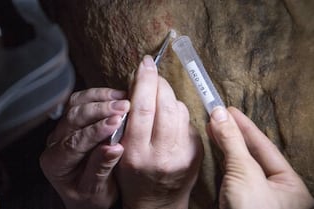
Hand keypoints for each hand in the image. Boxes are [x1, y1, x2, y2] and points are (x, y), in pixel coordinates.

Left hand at [40, 88, 129, 208]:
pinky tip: (117, 96)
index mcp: (55, 163)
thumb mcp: (96, 191)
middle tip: (124, 107)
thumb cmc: (90, 197)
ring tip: (123, 98)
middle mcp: (55, 143)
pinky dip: (99, 95)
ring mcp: (62, 129)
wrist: (87, 195)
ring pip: (75, 104)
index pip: (74, 142)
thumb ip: (101, 169)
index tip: (116, 122)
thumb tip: (115, 148)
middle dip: (100, 110)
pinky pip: (82, 101)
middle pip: (73, 117)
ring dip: (100, 98)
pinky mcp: (73, 120)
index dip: (96, 131)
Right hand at [115, 55, 203, 208]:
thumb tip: (135, 86)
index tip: (144, 64)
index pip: (141, 108)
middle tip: (151, 72)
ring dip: (168, 96)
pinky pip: (188, 121)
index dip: (144, 81)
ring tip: (158, 97)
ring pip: (179, 110)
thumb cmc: (133, 176)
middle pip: (164, 105)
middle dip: (158, 82)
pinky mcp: (196, 153)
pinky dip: (178, 112)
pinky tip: (169, 118)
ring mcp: (183, 154)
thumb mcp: (119, 152)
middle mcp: (162, 155)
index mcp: (136, 154)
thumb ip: (125, 123)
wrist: (157, 203)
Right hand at [208, 106, 313, 208]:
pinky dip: (221, 164)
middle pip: (253, 155)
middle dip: (234, 135)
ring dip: (225, 148)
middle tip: (217, 116)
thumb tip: (221, 115)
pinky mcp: (238, 205)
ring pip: (240, 167)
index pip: (265, 146)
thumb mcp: (244, 173)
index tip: (229, 110)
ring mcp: (256, 200)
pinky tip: (214, 153)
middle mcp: (275, 192)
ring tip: (213, 129)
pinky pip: (231, 179)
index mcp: (290, 185)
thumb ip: (233, 143)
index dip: (245, 126)